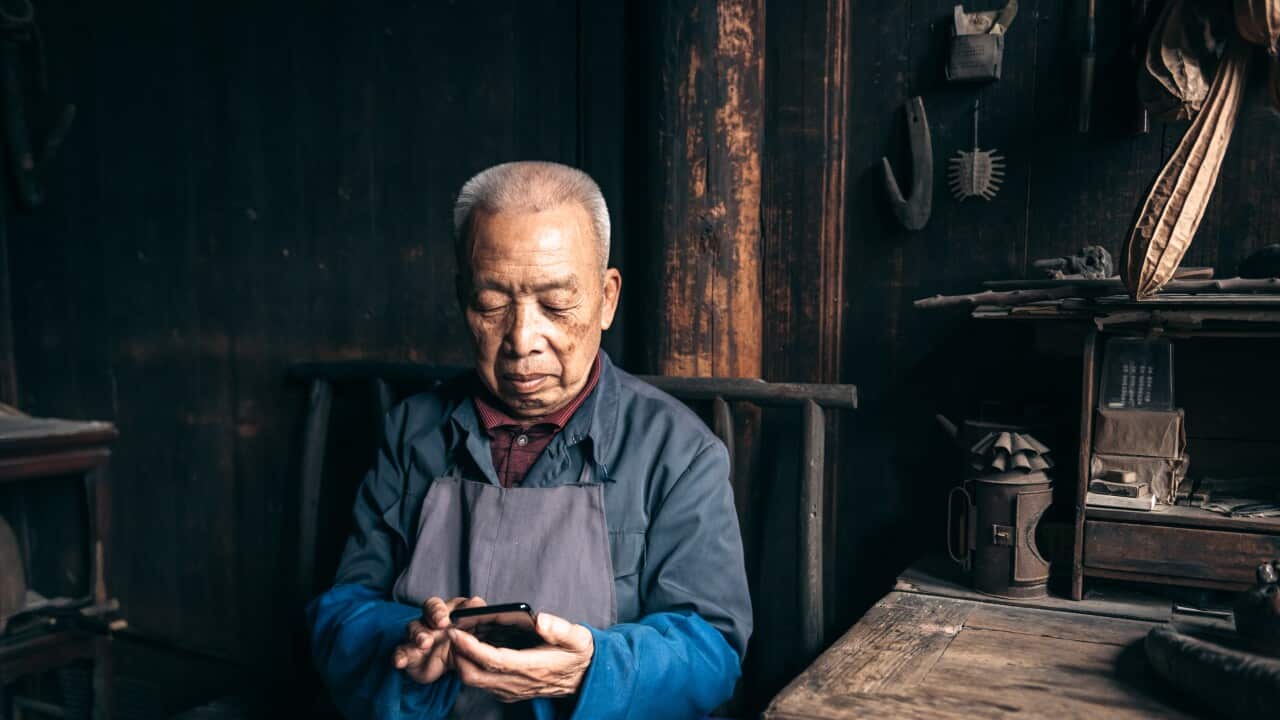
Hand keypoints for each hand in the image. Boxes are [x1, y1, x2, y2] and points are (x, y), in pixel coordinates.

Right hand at [392, 596, 485, 683]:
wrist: (454, 664)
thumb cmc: (466, 640)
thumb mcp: (476, 628)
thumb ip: (476, 615)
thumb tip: (477, 603)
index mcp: (448, 611)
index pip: (441, 604)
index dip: (441, 610)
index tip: (446, 618)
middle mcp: (431, 620)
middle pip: (427, 611)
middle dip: (432, 616)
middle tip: (440, 625)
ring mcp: (419, 636)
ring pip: (414, 629)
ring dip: (418, 635)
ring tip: (424, 643)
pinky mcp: (409, 654)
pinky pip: (401, 652)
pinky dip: (399, 656)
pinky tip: (400, 662)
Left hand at [449, 611, 594, 702]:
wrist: (585, 679)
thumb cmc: (578, 655)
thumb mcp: (578, 638)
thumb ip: (559, 628)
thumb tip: (539, 619)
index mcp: (532, 667)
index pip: (493, 660)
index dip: (471, 647)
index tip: (456, 632)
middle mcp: (518, 682)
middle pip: (474, 674)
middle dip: (458, 654)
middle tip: (453, 630)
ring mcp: (511, 690)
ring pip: (474, 681)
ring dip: (461, 660)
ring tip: (459, 636)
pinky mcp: (508, 692)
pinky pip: (481, 683)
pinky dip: (469, 666)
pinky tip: (471, 648)